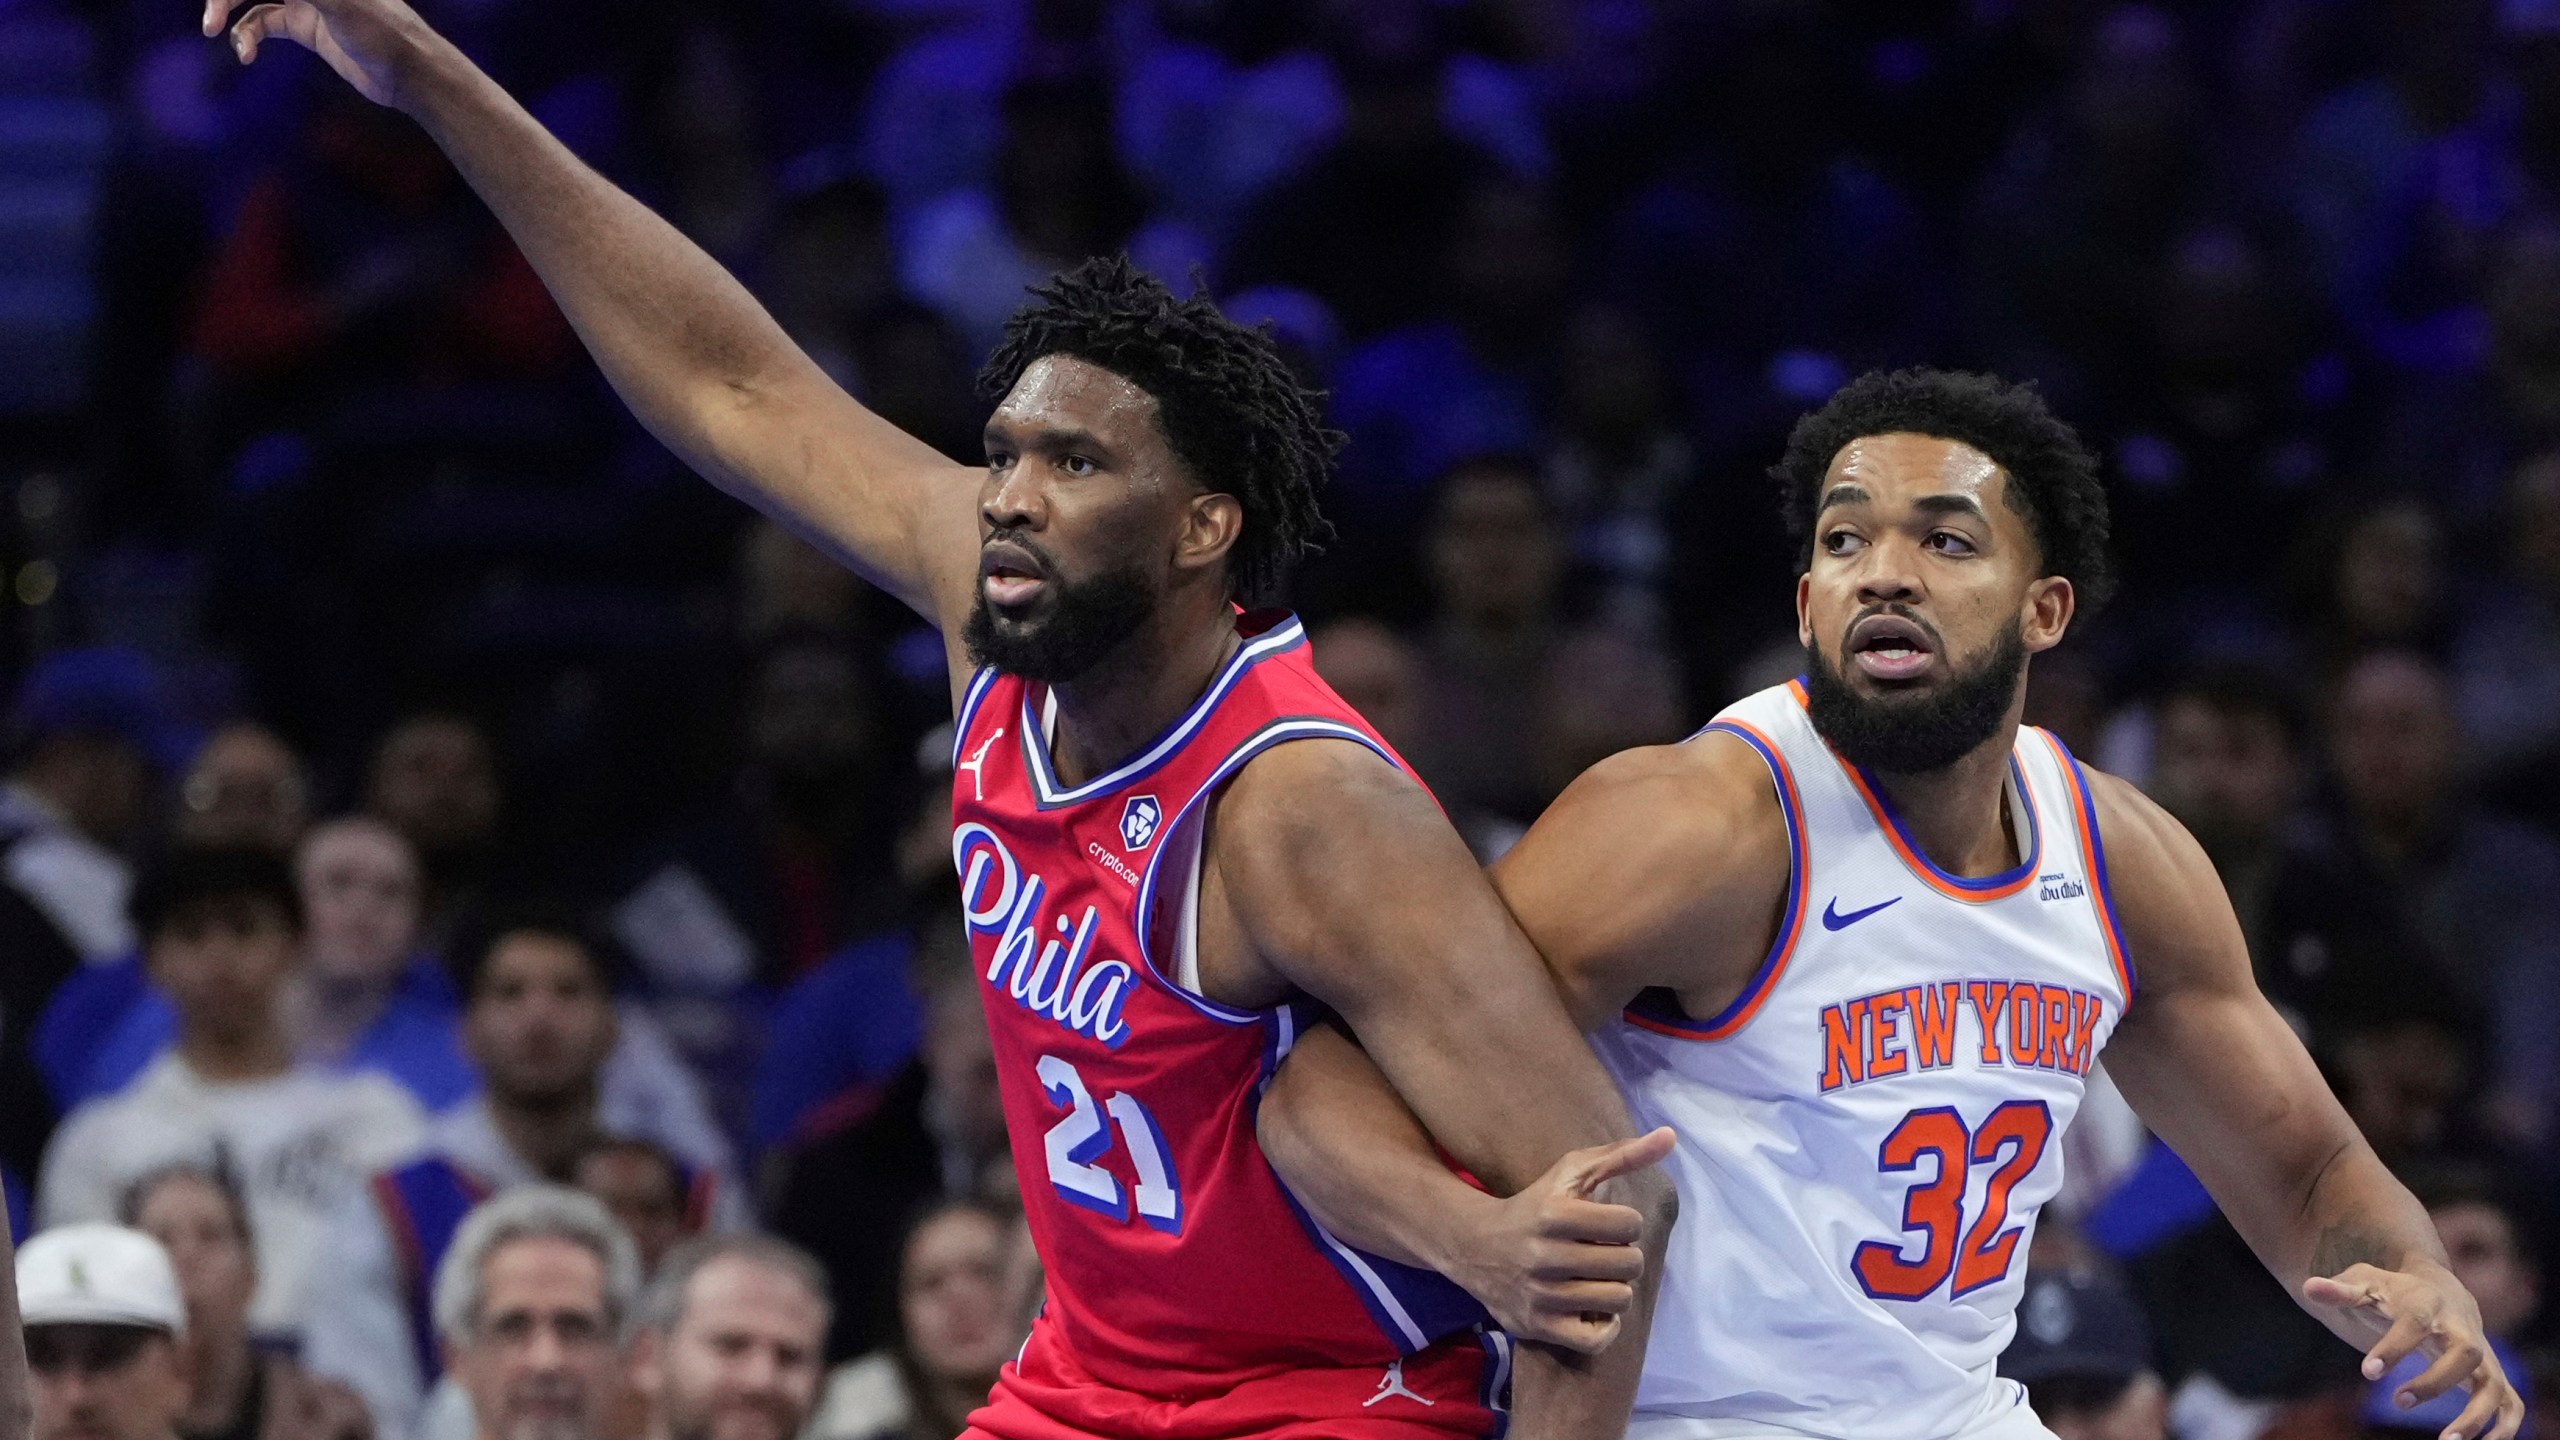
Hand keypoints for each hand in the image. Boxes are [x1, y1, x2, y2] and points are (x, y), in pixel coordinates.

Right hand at [201, 0, 429, 107]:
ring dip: (230, 14)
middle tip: (209, 17)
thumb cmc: (383, 31)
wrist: (409, 73)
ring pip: (252, 0)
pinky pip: (263, 25)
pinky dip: (248, 36)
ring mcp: (306, 0)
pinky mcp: (307, 28)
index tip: (219, 1)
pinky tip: (245, 54)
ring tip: (219, 34)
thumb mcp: (339, 1)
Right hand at [1435, 1127, 1674, 1355]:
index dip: (1625, 1224)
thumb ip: (1622, 1155)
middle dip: (1623, 1257)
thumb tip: (1670, 1137)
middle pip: (1629, 1265)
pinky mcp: (1537, 1326)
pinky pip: (1597, 1340)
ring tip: (1594, 1277)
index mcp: (1554, 1214)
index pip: (1630, 1225)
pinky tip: (1591, 1307)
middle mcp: (1544, 1255)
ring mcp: (1540, 1295)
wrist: (1473, 1246)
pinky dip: (1604, 1326)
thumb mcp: (1571, 1173)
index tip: (1605, 1224)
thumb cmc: (1535, 1205)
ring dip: (1614, 1288)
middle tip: (1601, 1253)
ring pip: (1618, 1300)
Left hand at [2303, 1263, 2524, 1439]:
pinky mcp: (2492, 1376)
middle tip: (2398, 1401)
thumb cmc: (2394, 1291)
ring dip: (2475, 1415)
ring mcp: (2482, 1354)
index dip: (2394, 1347)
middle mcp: (2461, 1328)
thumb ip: (2339, 1290)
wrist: (2442, 1290)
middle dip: (2436, 1381)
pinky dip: (2505, 1428)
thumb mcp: (2364, 1283)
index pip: (2414, 1322)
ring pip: (2492, 1384)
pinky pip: (2510, 1404)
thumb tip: (2309, 1287)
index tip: (2368, 1372)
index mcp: (2427, 1303)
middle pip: (2465, 1352)